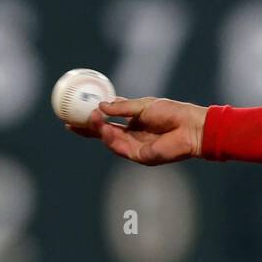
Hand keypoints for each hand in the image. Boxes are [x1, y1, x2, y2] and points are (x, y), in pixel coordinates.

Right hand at [68, 96, 206, 165]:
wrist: (191, 126)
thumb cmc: (173, 112)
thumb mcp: (143, 105)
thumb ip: (122, 107)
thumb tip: (101, 105)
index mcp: (134, 122)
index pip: (108, 121)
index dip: (92, 119)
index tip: (75, 113)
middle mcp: (133, 135)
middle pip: (104, 134)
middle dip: (87, 130)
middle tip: (70, 122)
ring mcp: (136, 147)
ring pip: (110, 141)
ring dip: (98, 131)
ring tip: (91, 118)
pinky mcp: (141, 156)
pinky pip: (121, 148)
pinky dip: (111, 139)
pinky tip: (105, 129)